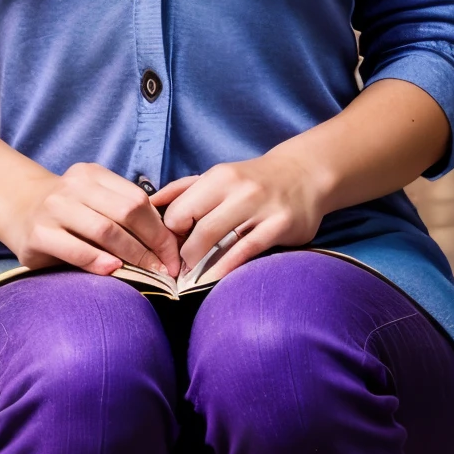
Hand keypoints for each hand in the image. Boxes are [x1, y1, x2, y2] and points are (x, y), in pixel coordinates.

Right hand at [0, 162, 182, 278]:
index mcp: (93, 175)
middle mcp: (74, 186)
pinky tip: (113, 271)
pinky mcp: (38, 234)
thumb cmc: (66, 211)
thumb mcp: (92, 199)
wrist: (16, 207)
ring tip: (148, 273)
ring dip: (132, 254)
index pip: (137, 199)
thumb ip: (120, 211)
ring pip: (104, 229)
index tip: (174, 253)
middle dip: (152, 243)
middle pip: (126, 212)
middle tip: (166, 268)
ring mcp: (54, 209)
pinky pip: (75, 249)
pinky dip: (97, 261)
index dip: (160, 228)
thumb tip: (165, 242)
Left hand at [152, 148, 327, 282]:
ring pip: (218, 241)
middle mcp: (238, 189)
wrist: (303, 175)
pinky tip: (214, 278)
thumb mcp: (218, 176)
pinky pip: (245, 251)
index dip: (169, 234)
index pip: (179, 211)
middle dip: (183, 255)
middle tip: (178, 270)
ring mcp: (260, 207)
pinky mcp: (278, 226)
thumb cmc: (252, 180)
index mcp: (219, 177)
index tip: (168, 249)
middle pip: (197, 229)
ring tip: (191, 278)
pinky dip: (225, 268)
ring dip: (200, 265)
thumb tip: (150, 204)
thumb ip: (183, 189)